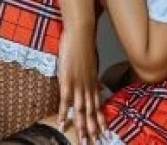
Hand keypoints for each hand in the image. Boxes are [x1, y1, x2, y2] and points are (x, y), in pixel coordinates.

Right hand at [57, 27, 105, 143]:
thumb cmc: (85, 44)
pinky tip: (62, 125)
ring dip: (81, 127)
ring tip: (83, 142)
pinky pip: (65, 101)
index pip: (97, 104)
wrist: (82, 33)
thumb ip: (93, 76)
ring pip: (80, 110)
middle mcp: (87, 86)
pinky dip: (63, 114)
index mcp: (92, 81)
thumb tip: (98, 85)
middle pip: (90, 112)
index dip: (100, 119)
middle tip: (95, 143)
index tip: (104, 131)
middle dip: (92, 129)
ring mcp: (77, 84)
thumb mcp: (92, 63)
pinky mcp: (67, 80)